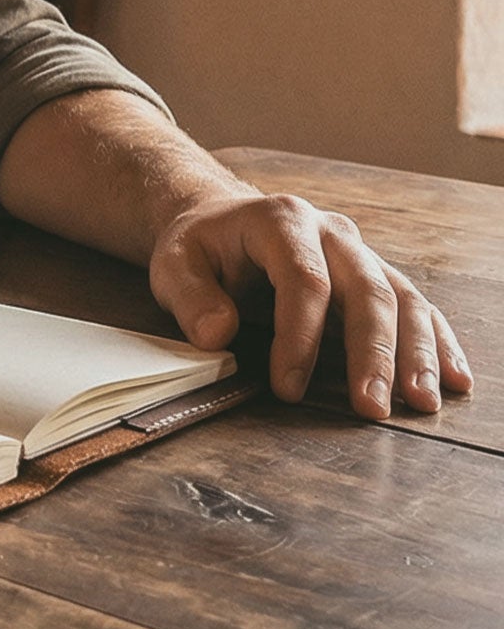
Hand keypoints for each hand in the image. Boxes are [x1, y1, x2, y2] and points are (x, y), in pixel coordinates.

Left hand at [148, 192, 473, 417]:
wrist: (221, 222)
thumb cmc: (201, 248)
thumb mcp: (173, 263)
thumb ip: (189, 297)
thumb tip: (217, 333)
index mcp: (280, 221)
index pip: (304, 280)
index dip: (300, 337)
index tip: (287, 387)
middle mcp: (330, 232)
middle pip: (365, 289)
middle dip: (372, 353)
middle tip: (371, 407)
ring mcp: (359, 253)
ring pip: (401, 298)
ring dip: (417, 352)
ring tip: (422, 401)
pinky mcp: (375, 276)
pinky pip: (416, 307)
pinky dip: (438, 343)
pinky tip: (454, 380)